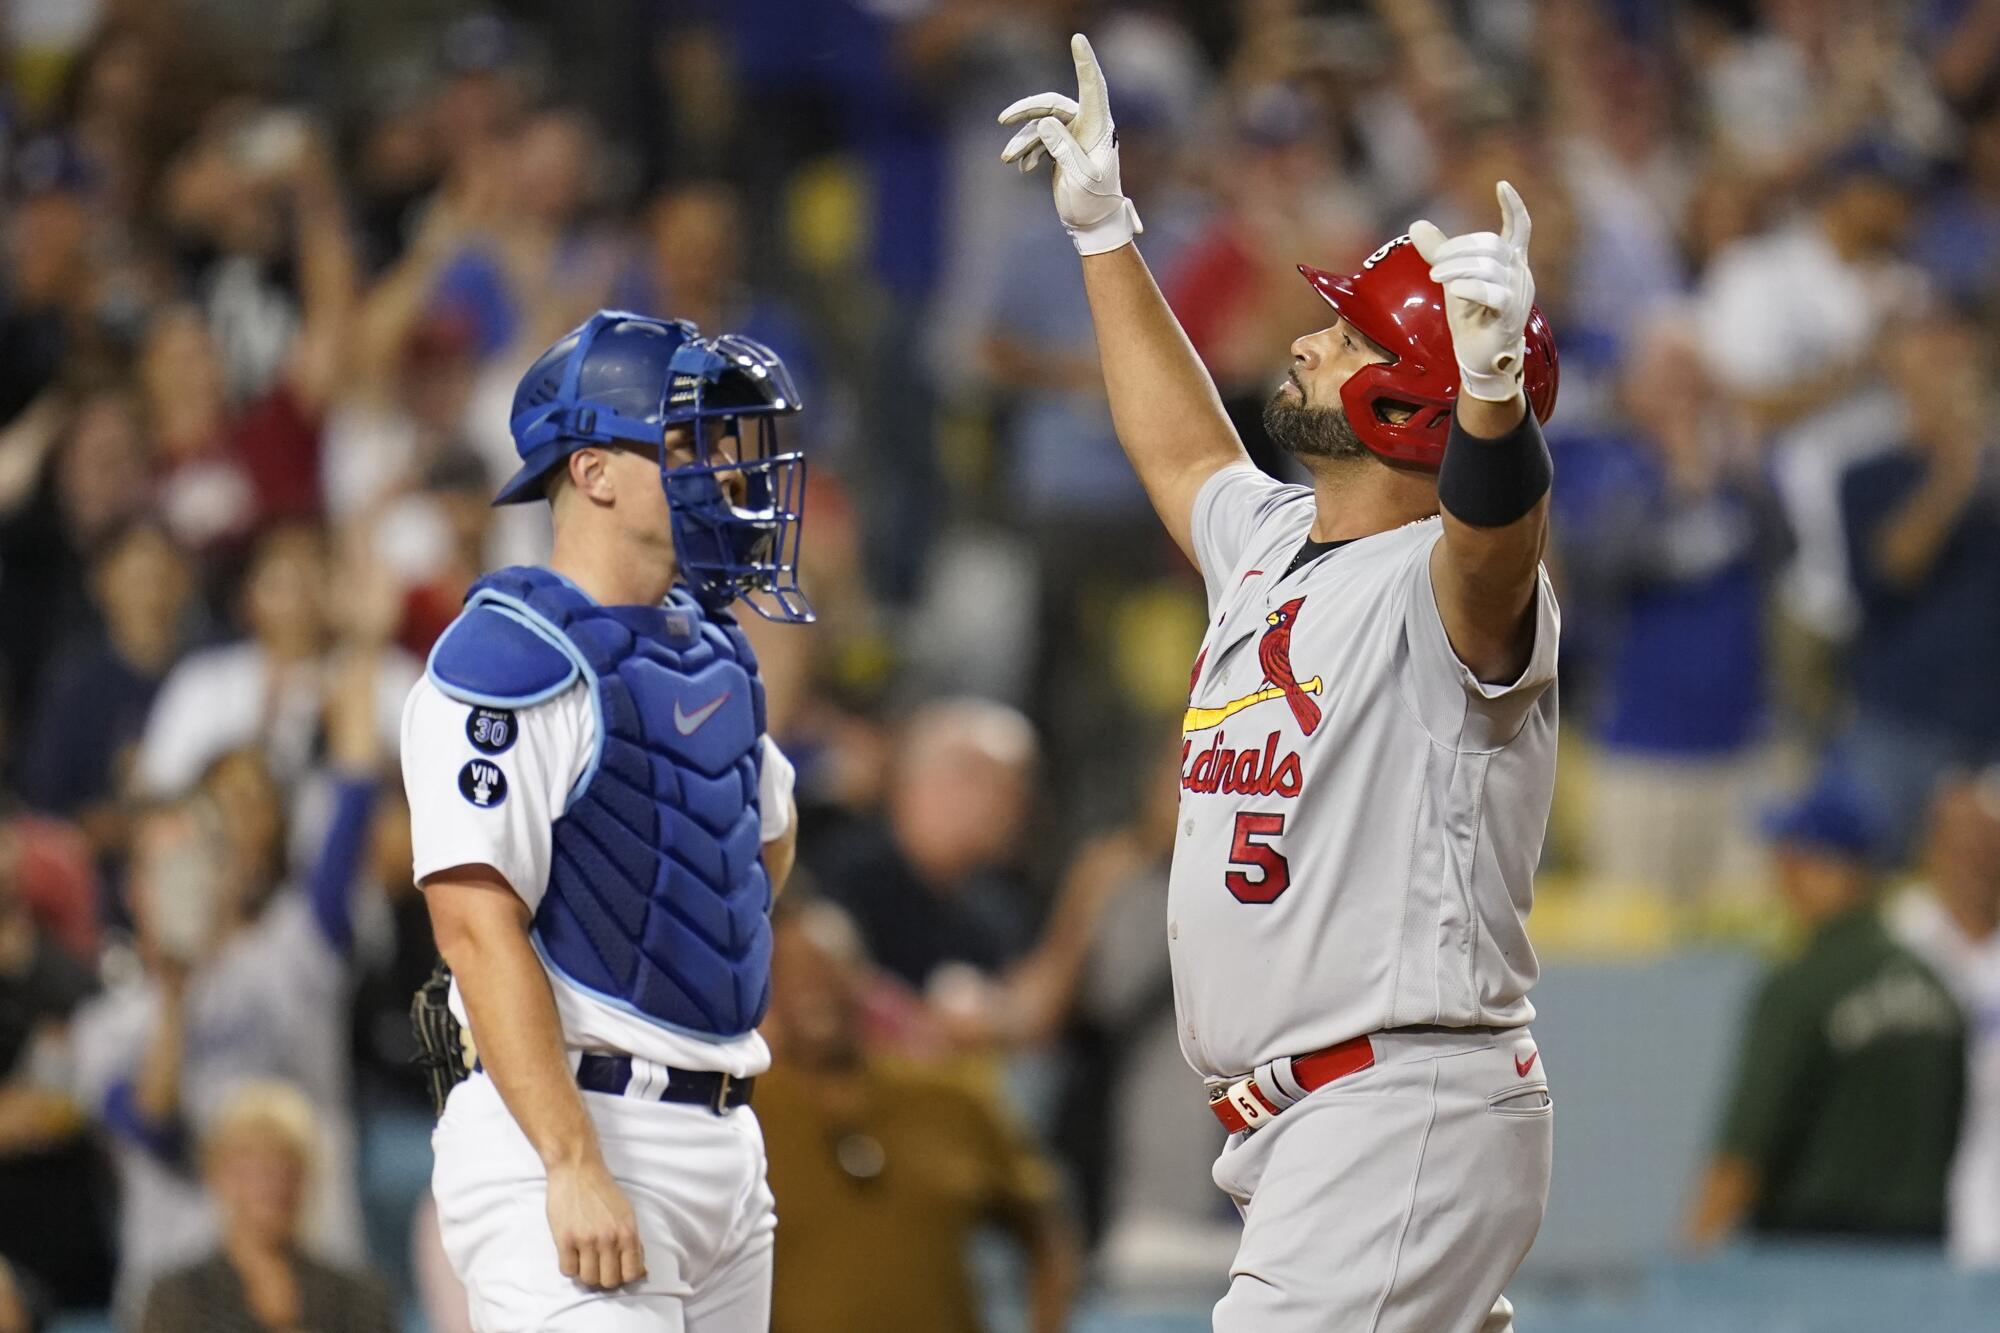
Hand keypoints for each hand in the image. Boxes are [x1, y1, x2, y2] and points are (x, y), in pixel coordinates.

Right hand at [546, 1156, 646, 1290]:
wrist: (577, 1169)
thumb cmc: (603, 1191)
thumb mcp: (627, 1213)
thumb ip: (633, 1241)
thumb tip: (641, 1270)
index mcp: (628, 1232)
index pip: (632, 1274)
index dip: (625, 1276)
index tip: (618, 1269)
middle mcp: (609, 1239)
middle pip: (609, 1282)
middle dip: (605, 1277)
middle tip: (600, 1265)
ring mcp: (586, 1240)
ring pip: (588, 1279)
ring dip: (587, 1273)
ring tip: (585, 1259)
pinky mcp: (564, 1239)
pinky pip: (567, 1271)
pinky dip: (570, 1266)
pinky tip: (572, 1254)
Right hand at [998, 34, 1143, 255]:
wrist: (1093, 223)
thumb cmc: (1093, 202)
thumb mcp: (1080, 177)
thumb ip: (1063, 149)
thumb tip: (1043, 123)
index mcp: (1099, 128)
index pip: (1093, 88)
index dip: (1085, 62)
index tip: (1077, 39)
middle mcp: (1087, 126)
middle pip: (1053, 104)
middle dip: (1027, 110)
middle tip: (1003, 121)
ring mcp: (1074, 136)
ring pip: (1041, 124)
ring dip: (1023, 140)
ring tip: (1008, 159)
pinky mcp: (1062, 147)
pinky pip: (1039, 139)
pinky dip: (1028, 150)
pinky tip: (1022, 167)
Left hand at [1409, 181, 1536, 402]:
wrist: (1481, 359)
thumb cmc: (1472, 317)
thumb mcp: (1454, 278)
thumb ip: (1440, 252)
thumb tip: (1417, 225)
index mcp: (1511, 262)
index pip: (1520, 228)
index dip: (1513, 206)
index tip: (1502, 185)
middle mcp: (1519, 275)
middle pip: (1492, 245)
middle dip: (1459, 248)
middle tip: (1434, 263)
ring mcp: (1518, 296)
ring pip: (1490, 267)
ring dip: (1457, 267)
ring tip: (1435, 275)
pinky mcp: (1509, 317)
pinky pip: (1494, 294)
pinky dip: (1470, 287)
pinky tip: (1454, 288)